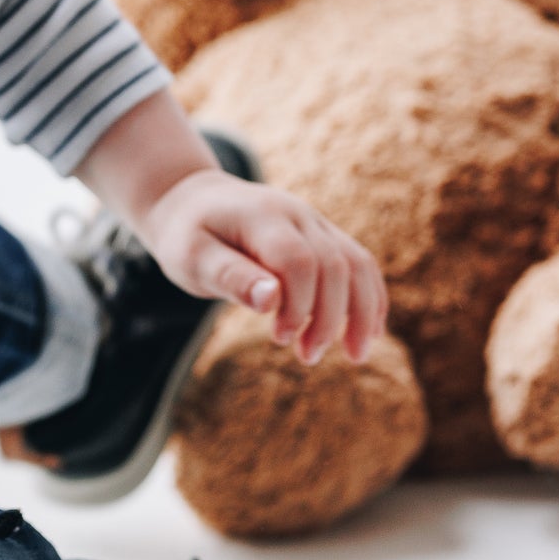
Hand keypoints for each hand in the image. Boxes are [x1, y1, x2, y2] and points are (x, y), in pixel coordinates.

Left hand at [142, 167, 386, 364]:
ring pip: (357, 263)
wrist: (193, 202)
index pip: (298, 261)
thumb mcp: (192, 258)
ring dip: (361, 312)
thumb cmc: (187, 237)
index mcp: (262, 216)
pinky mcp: (323, 235)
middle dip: (329, 317)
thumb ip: (230, 276)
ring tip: (355, 355)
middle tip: (308, 357)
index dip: (299, 305)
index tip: (280, 338)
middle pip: (335, 265)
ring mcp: (314, 222)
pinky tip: (368, 332)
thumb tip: (272, 300)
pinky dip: (370, 297)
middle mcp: (296, 214)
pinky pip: (360, 263)